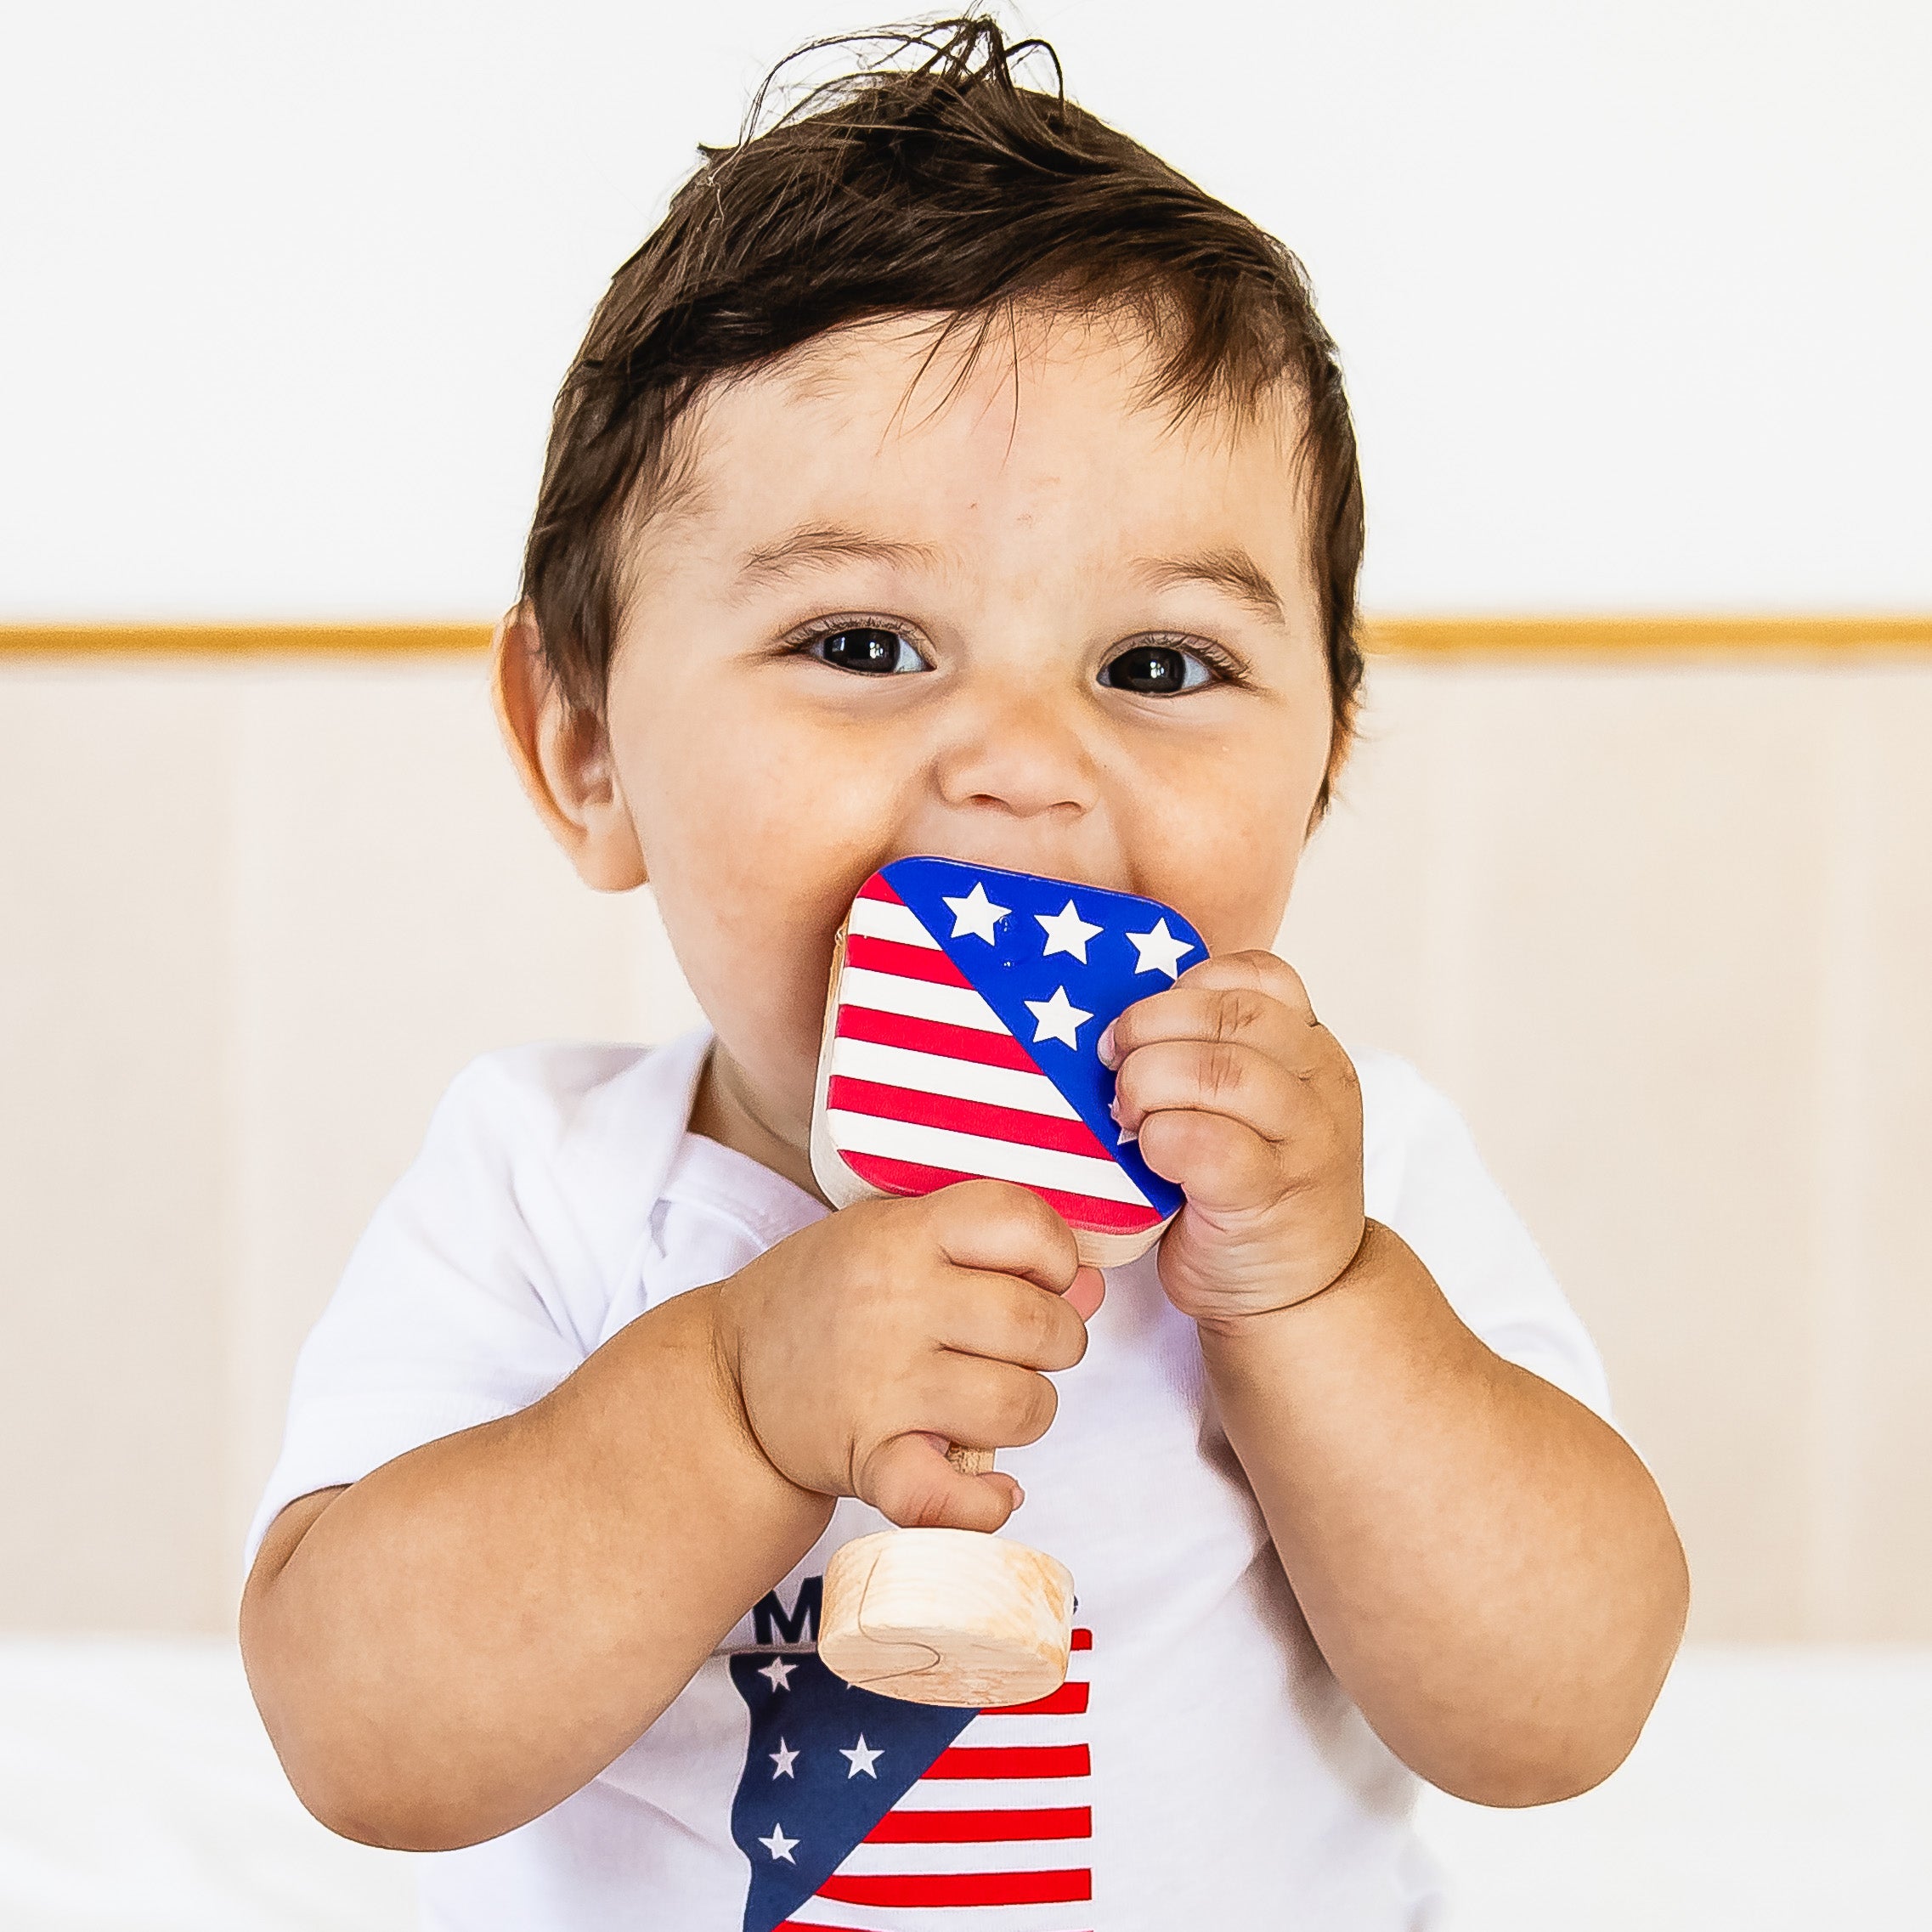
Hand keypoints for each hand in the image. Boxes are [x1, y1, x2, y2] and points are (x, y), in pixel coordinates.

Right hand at [710, 1181, 1103, 1532]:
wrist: (726, 1381)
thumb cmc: (826, 1298)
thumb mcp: (893, 1239)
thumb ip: (990, 1251)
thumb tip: (1092, 1285)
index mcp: (904, 1232)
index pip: (1022, 1221)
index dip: (1057, 1253)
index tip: (1044, 1276)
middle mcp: (895, 1301)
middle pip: (1038, 1322)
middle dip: (1057, 1341)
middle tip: (1022, 1348)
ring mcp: (881, 1384)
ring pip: (1020, 1404)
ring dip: (1029, 1411)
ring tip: (992, 1401)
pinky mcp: (868, 1459)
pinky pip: (951, 1495)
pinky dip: (985, 1502)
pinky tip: (991, 1486)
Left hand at [1104, 950, 1363, 1328]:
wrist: (1299, 1297)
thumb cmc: (1251, 1190)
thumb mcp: (1250, 1105)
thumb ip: (1212, 1053)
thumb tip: (1115, 1018)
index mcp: (1311, 1048)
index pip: (1260, 976)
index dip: (1189, 985)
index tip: (1149, 1022)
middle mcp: (1320, 1086)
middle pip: (1232, 1015)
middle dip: (1151, 1026)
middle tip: (1113, 1061)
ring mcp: (1303, 1142)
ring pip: (1222, 1070)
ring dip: (1150, 1081)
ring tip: (1125, 1114)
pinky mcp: (1268, 1197)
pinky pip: (1207, 1142)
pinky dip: (1160, 1139)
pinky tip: (1147, 1156)